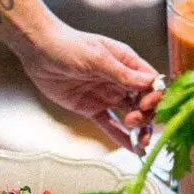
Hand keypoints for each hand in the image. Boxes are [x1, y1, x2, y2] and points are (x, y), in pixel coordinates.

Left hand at [18, 22, 162, 152]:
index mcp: (127, 63)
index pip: (151, 82)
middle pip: (144, 102)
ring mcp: (107, 95)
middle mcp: (120, 80)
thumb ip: (122, 74)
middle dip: (146, 115)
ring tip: (141, 143)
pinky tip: (132, 149)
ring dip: (139, 129)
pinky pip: (110, 125)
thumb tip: (149, 83)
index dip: (154, 96)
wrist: (39, 50)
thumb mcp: (97, 58)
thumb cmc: (68, 44)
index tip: (147, 105)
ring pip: (130, 115)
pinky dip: (121, 136)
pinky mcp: (92, 108)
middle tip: (134, 122)